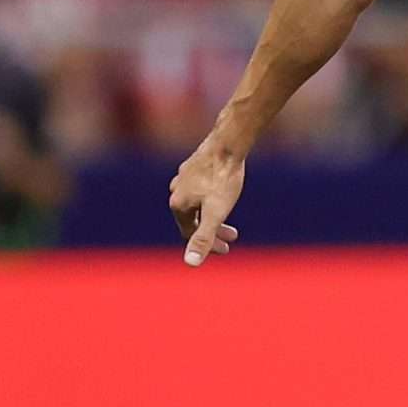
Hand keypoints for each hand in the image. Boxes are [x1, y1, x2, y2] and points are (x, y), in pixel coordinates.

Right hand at [168, 136, 246, 266]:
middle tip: (232, 237)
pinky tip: (220, 195)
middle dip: (213, 231)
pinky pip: (199, 189)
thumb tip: (190, 263)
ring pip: (196, 203)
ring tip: (228, 216)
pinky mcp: (193, 165)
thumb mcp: (216, 213)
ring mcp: (183, 177)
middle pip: (193, 219)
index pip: (191, 234)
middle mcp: (176, 191)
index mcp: (177, 205)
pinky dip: (210, 199)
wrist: (228, 143)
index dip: (209, 245)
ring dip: (212, 214)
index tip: (227, 249)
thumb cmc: (223, 179)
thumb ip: (203, 237)